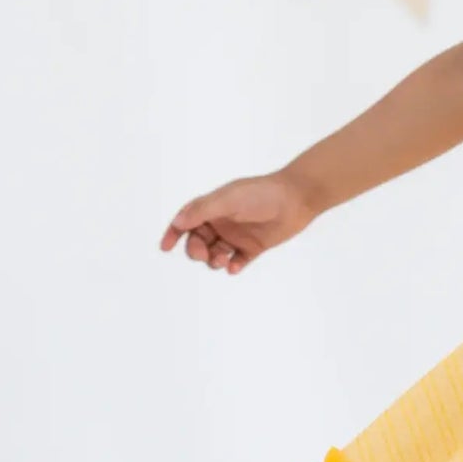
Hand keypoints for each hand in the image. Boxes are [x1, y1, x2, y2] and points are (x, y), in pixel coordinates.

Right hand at [159, 170, 317, 274]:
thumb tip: (177, 222)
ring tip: (222, 260)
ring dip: (213, 260)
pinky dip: (232, 266)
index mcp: (213, 207)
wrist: (296, 199)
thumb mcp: (228, 199)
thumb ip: (202, 210)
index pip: (186, 221)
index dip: (173, 233)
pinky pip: (237, 262)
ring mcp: (238, 235)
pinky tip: (234, 267)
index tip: (165, 247)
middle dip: (196, 251)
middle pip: (198, 242)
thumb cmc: (262, 194)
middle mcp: (223, 222)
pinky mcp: (254, 247)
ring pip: (216, 254)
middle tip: (204, 254)